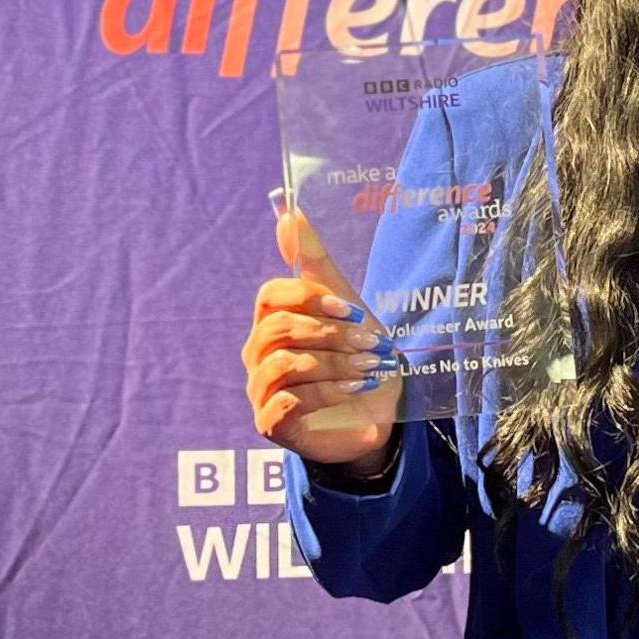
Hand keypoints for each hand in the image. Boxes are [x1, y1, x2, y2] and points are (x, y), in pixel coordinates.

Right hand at [239, 202, 400, 468]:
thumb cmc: (356, 354)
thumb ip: (315, 263)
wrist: (379, 410)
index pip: (271, 297)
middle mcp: (259, 355)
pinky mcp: (272, 425)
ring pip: (284, 366)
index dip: (308, 298)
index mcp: (273, 321)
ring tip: (370, 370)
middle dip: (330, 335)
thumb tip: (290, 213)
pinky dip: (322, 395)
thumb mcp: (345, 305)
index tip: (350, 307)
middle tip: (372, 345)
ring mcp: (262, 391)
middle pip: (278, 331)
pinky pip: (282, 405)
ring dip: (334, 365)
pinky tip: (350, 391)